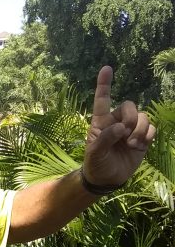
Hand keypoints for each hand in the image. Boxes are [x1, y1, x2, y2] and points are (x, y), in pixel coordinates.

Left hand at [83, 66, 155, 185]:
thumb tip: (121, 127)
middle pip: (130, 106)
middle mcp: (116, 121)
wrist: (108, 178)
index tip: (106, 68)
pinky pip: (152, 128)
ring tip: (130, 145)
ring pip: (143, 116)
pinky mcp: (143, 137)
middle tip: (124, 135)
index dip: (104, 84)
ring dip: (139, 131)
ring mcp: (131, 128)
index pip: (102, 100)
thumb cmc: (97, 164)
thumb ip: (105, 139)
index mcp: (101, 121)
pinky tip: (139, 147)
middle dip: (130, 119)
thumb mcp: (95, 153)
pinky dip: (147, 136)